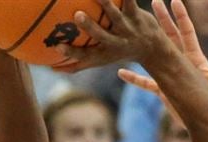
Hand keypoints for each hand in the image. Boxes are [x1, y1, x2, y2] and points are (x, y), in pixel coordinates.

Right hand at [56, 0, 171, 72]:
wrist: (155, 49)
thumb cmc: (120, 52)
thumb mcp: (100, 59)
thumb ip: (78, 63)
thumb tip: (52, 68)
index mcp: (104, 52)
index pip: (84, 55)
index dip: (71, 53)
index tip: (57, 47)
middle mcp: (116, 41)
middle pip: (101, 35)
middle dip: (89, 26)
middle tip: (77, 15)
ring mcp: (126, 27)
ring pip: (114, 13)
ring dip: (104, 1)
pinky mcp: (136, 14)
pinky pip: (128, 0)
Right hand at [117, 0, 207, 114]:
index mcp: (195, 59)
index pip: (186, 33)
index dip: (181, 17)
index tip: (174, 1)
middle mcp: (181, 63)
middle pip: (169, 37)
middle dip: (162, 20)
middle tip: (153, 2)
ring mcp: (171, 75)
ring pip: (155, 55)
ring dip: (145, 43)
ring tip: (133, 30)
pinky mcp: (165, 90)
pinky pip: (146, 82)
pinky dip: (134, 78)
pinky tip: (121, 73)